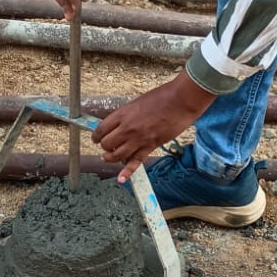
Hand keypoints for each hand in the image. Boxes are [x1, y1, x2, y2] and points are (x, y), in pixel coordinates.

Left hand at [92, 71, 215, 179]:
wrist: (180, 101)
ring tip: (109, 157)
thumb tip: (120, 124)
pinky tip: (121, 179)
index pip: (101, 129)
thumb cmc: (162, 97)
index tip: (96, 138)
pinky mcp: (150, 146)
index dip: (96, 136)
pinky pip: (135, 162)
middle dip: (104, 147)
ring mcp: (138, 139)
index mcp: (122, 114)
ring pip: (117, 155)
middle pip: (106, 144)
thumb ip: (127, 115)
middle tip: (106, 146)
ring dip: (111, 158)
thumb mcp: (137, 103)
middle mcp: (127, 128)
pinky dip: (127, 172)